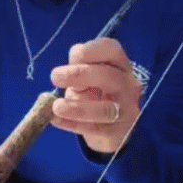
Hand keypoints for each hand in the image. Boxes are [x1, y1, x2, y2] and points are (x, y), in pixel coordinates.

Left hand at [50, 39, 142, 154]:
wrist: (112, 128)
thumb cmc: (97, 95)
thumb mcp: (88, 77)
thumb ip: (79, 68)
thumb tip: (64, 70)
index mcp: (120, 66)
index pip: (113, 51)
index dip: (93, 49)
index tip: (73, 55)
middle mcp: (127, 86)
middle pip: (109, 77)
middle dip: (80, 74)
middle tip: (55, 77)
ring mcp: (125, 111)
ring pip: (106, 109)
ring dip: (79, 108)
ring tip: (56, 106)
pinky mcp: (116, 133)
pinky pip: (94, 129)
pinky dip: (72, 124)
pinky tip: (55, 120)